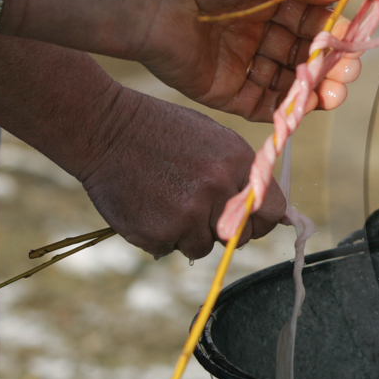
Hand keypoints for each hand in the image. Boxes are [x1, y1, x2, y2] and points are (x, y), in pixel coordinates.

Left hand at [0, 0, 361, 121]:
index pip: (311, 18)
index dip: (335, 28)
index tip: (353, 36)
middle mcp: (254, 28)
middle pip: (305, 52)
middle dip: (332, 62)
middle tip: (350, 70)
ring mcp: (240, 61)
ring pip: (290, 81)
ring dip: (319, 87)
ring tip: (338, 90)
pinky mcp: (224, 90)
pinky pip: (265, 104)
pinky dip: (291, 106)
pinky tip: (313, 102)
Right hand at [79, 89, 286, 258]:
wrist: (105, 129)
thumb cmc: (163, 132)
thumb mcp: (215, 141)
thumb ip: (242, 175)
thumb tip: (268, 212)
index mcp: (239, 163)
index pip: (273, 211)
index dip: (262, 220)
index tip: (250, 221)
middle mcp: (219, 189)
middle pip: (242, 237)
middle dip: (226, 231)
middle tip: (200, 212)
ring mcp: (189, 213)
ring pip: (204, 246)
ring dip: (189, 234)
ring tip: (167, 202)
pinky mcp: (160, 231)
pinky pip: (171, 248)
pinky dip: (160, 236)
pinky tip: (147, 207)